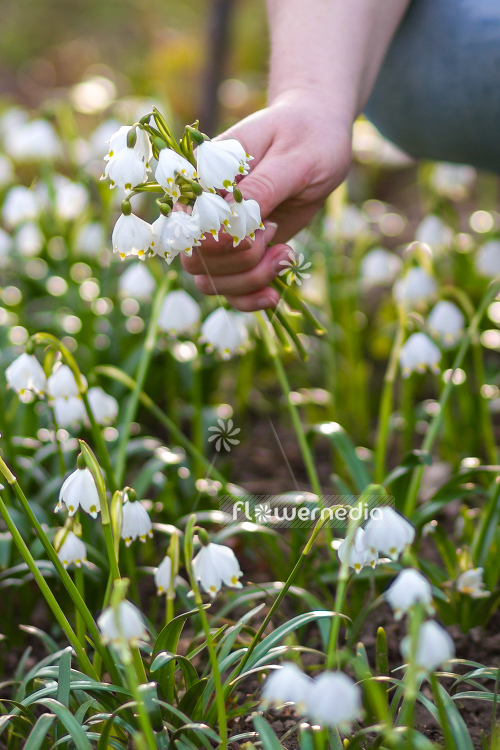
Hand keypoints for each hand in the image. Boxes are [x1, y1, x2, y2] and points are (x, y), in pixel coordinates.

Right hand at [182, 91, 351, 310]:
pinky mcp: (239, 253)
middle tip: (275, 233)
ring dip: (250, 279)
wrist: (319, 139)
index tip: (260, 227)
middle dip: (240, 260)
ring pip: (210, 280)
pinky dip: (250, 299)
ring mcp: (220, 234)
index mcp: (204, 175)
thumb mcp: (292, 157)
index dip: (217, 238)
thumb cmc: (308, 137)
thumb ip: (263, 187)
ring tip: (286, 255)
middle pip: (195, 258)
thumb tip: (234, 220)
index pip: (186, 220)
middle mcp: (204, 207)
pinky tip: (275, 294)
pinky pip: (229, 290)